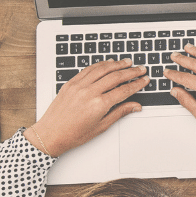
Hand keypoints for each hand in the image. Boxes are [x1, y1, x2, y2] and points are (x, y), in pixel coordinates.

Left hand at [26, 60, 147, 156]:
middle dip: (131, 71)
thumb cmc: (73, 134)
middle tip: (140, 69)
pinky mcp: (71, 83)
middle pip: (115, 76)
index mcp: (99, 105)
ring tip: (127, 62)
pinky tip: (108, 63)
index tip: (144, 80)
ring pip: (102, 69)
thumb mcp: (101, 126)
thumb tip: (134, 106)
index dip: (137, 84)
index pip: (124, 90)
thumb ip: (120, 112)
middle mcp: (89, 92)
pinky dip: (100, 64)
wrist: (50, 134)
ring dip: (117, 64)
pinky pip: (88, 69)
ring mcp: (79, 86)